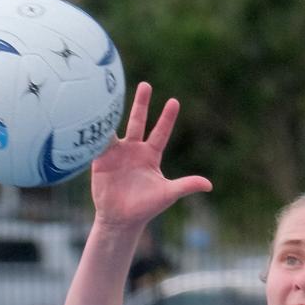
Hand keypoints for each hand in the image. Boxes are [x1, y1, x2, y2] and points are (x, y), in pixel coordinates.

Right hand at [90, 81, 211, 228]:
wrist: (121, 220)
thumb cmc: (145, 208)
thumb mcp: (167, 194)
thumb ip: (186, 185)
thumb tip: (209, 185)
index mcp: (150, 155)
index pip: (160, 133)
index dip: (167, 118)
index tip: (174, 102)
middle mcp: (134, 150)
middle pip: (138, 121)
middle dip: (141, 103)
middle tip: (146, 85)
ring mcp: (117, 153)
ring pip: (116, 126)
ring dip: (115, 110)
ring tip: (112, 90)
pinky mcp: (101, 159)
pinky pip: (99, 140)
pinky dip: (97, 127)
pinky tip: (95, 112)